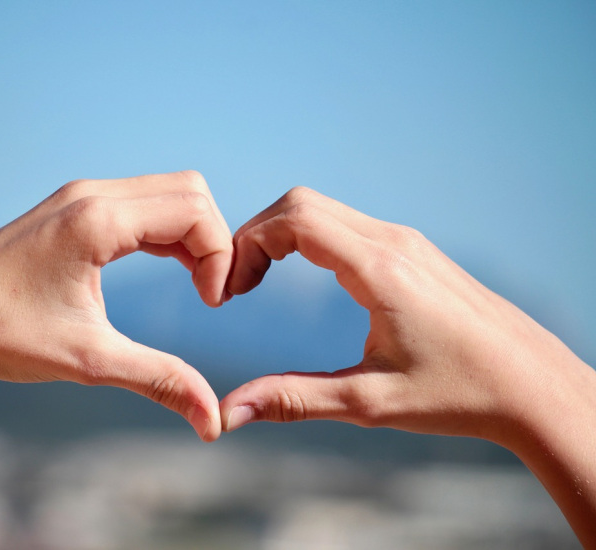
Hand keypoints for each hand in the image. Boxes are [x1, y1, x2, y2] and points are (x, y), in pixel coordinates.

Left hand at [0, 171, 232, 440]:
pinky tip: (167, 267)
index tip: (212, 304)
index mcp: (97, 221)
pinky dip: (165, 231)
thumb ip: (160, 380)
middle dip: (213, 240)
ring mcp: (78, 197)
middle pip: (189, 192)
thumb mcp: (91, 361)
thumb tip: (214, 423)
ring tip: (196, 284)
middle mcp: (91, 195)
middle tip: (209, 292)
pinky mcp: (70, 208)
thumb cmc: (4, 337)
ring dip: (191, 235)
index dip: (220, 256)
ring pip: (165, 192)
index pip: (195, 212)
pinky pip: (138, 202)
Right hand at [219, 186, 595, 545]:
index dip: (248, 244)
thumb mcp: (369, 402)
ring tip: (258, 280)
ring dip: (281, 235)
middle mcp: (393, 242)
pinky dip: (309, 238)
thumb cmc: (460, 395)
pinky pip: (348, 224)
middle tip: (236, 284)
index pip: (295, 220)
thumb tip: (230, 413)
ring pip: (324, 210)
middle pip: (302, 203)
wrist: (534, 386)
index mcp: (380, 270)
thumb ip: (294, 400)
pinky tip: (301, 276)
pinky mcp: (414, 252)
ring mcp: (407, 242)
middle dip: (256, 235)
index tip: (230, 289)